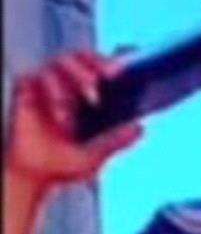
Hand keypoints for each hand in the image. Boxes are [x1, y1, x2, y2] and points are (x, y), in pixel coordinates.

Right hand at [4, 50, 142, 191]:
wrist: (32, 177)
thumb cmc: (62, 166)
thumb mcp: (95, 156)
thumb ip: (116, 142)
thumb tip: (140, 129)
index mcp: (85, 96)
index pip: (99, 68)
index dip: (111, 62)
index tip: (123, 69)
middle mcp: (65, 86)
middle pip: (82, 56)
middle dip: (98, 62)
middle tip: (110, 76)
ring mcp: (45, 85)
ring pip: (63, 61)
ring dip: (78, 76)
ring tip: (91, 99)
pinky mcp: (26, 88)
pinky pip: (40, 76)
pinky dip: (53, 90)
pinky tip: (61, 113)